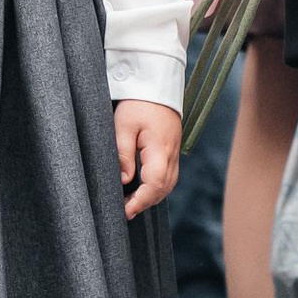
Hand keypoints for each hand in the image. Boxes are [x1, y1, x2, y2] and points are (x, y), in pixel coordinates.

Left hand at [116, 101, 180, 217]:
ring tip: (131, 204)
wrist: (157, 85)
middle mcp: (171, 153)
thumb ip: (123, 154)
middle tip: (124, 212)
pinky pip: (169, 175)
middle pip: (164, 188)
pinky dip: (157, 187)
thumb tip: (124, 180)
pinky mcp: (172, 150)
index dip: (140, 201)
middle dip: (145, 203)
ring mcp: (174, 152)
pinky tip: (142, 189)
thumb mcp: (123, 126)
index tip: (125, 212)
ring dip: (152, 197)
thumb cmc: (138, 103)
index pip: (154, 183)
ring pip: (168, 184)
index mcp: (160, 148)